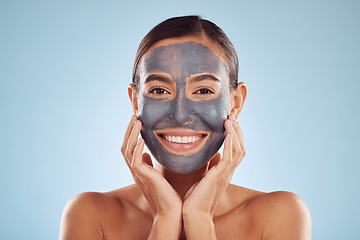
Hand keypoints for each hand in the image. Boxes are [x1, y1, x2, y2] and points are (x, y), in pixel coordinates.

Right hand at [121, 115, 181, 238]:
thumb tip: (146, 153)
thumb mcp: (157, 175)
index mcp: (139, 169)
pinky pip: (135, 160)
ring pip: (128, 150)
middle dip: (129, 130)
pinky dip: (137, 147)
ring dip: (132, 134)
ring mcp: (138, 174)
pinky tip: (142, 138)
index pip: (129, 148)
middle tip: (134, 116)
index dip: (131, 134)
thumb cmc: (167, 194)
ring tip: (137, 121)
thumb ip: (150, 165)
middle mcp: (135, 171)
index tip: (137, 120)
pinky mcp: (144, 178)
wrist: (171, 211)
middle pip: (125, 146)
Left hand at [182, 114, 245, 218]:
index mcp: (225, 172)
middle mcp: (229, 172)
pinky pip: (230, 156)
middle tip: (232, 116)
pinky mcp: (220, 175)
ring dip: (235, 133)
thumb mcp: (204, 178)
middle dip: (238, 131)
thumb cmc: (196, 198)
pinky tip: (228, 131)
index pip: (236, 150)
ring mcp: (226, 174)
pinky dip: (230, 142)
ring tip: (231, 119)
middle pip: (241, 147)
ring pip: (238, 149)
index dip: (235, 136)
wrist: (194, 214)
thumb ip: (211, 166)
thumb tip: (214, 155)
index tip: (230, 122)